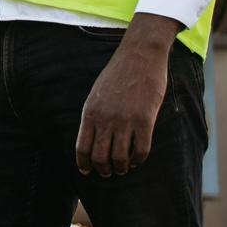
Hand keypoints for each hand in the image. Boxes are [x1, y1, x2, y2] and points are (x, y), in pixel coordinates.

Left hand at [74, 15, 175, 175]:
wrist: (140, 54)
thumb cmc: (118, 73)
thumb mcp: (97, 93)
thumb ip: (94, 115)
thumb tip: (92, 138)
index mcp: (90, 112)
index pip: (82, 148)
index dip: (84, 164)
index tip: (87, 171)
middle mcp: (105, 119)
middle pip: (100, 157)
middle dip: (104, 170)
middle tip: (109, 172)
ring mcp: (125, 120)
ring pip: (120, 159)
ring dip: (121, 168)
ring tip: (124, 167)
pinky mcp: (145, 120)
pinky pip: (141, 151)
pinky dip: (139, 160)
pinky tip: (138, 159)